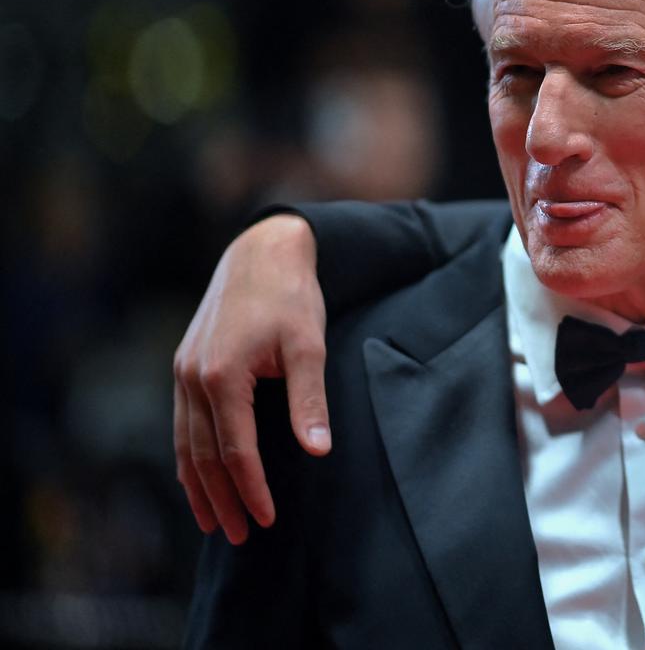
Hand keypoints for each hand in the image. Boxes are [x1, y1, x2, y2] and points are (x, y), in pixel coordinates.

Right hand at [173, 213, 329, 542]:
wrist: (261, 253)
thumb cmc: (291, 297)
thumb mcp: (308, 346)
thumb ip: (309, 400)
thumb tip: (317, 450)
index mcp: (222, 376)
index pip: (236, 451)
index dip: (252, 489)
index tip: (267, 520)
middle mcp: (193, 378)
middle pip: (205, 455)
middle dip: (222, 499)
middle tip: (239, 536)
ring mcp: (183, 372)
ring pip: (186, 443)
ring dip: (199, 486)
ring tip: (213, 522)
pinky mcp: (184, 366)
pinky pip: (182, 423)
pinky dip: (188, 456)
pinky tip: (196, 478)